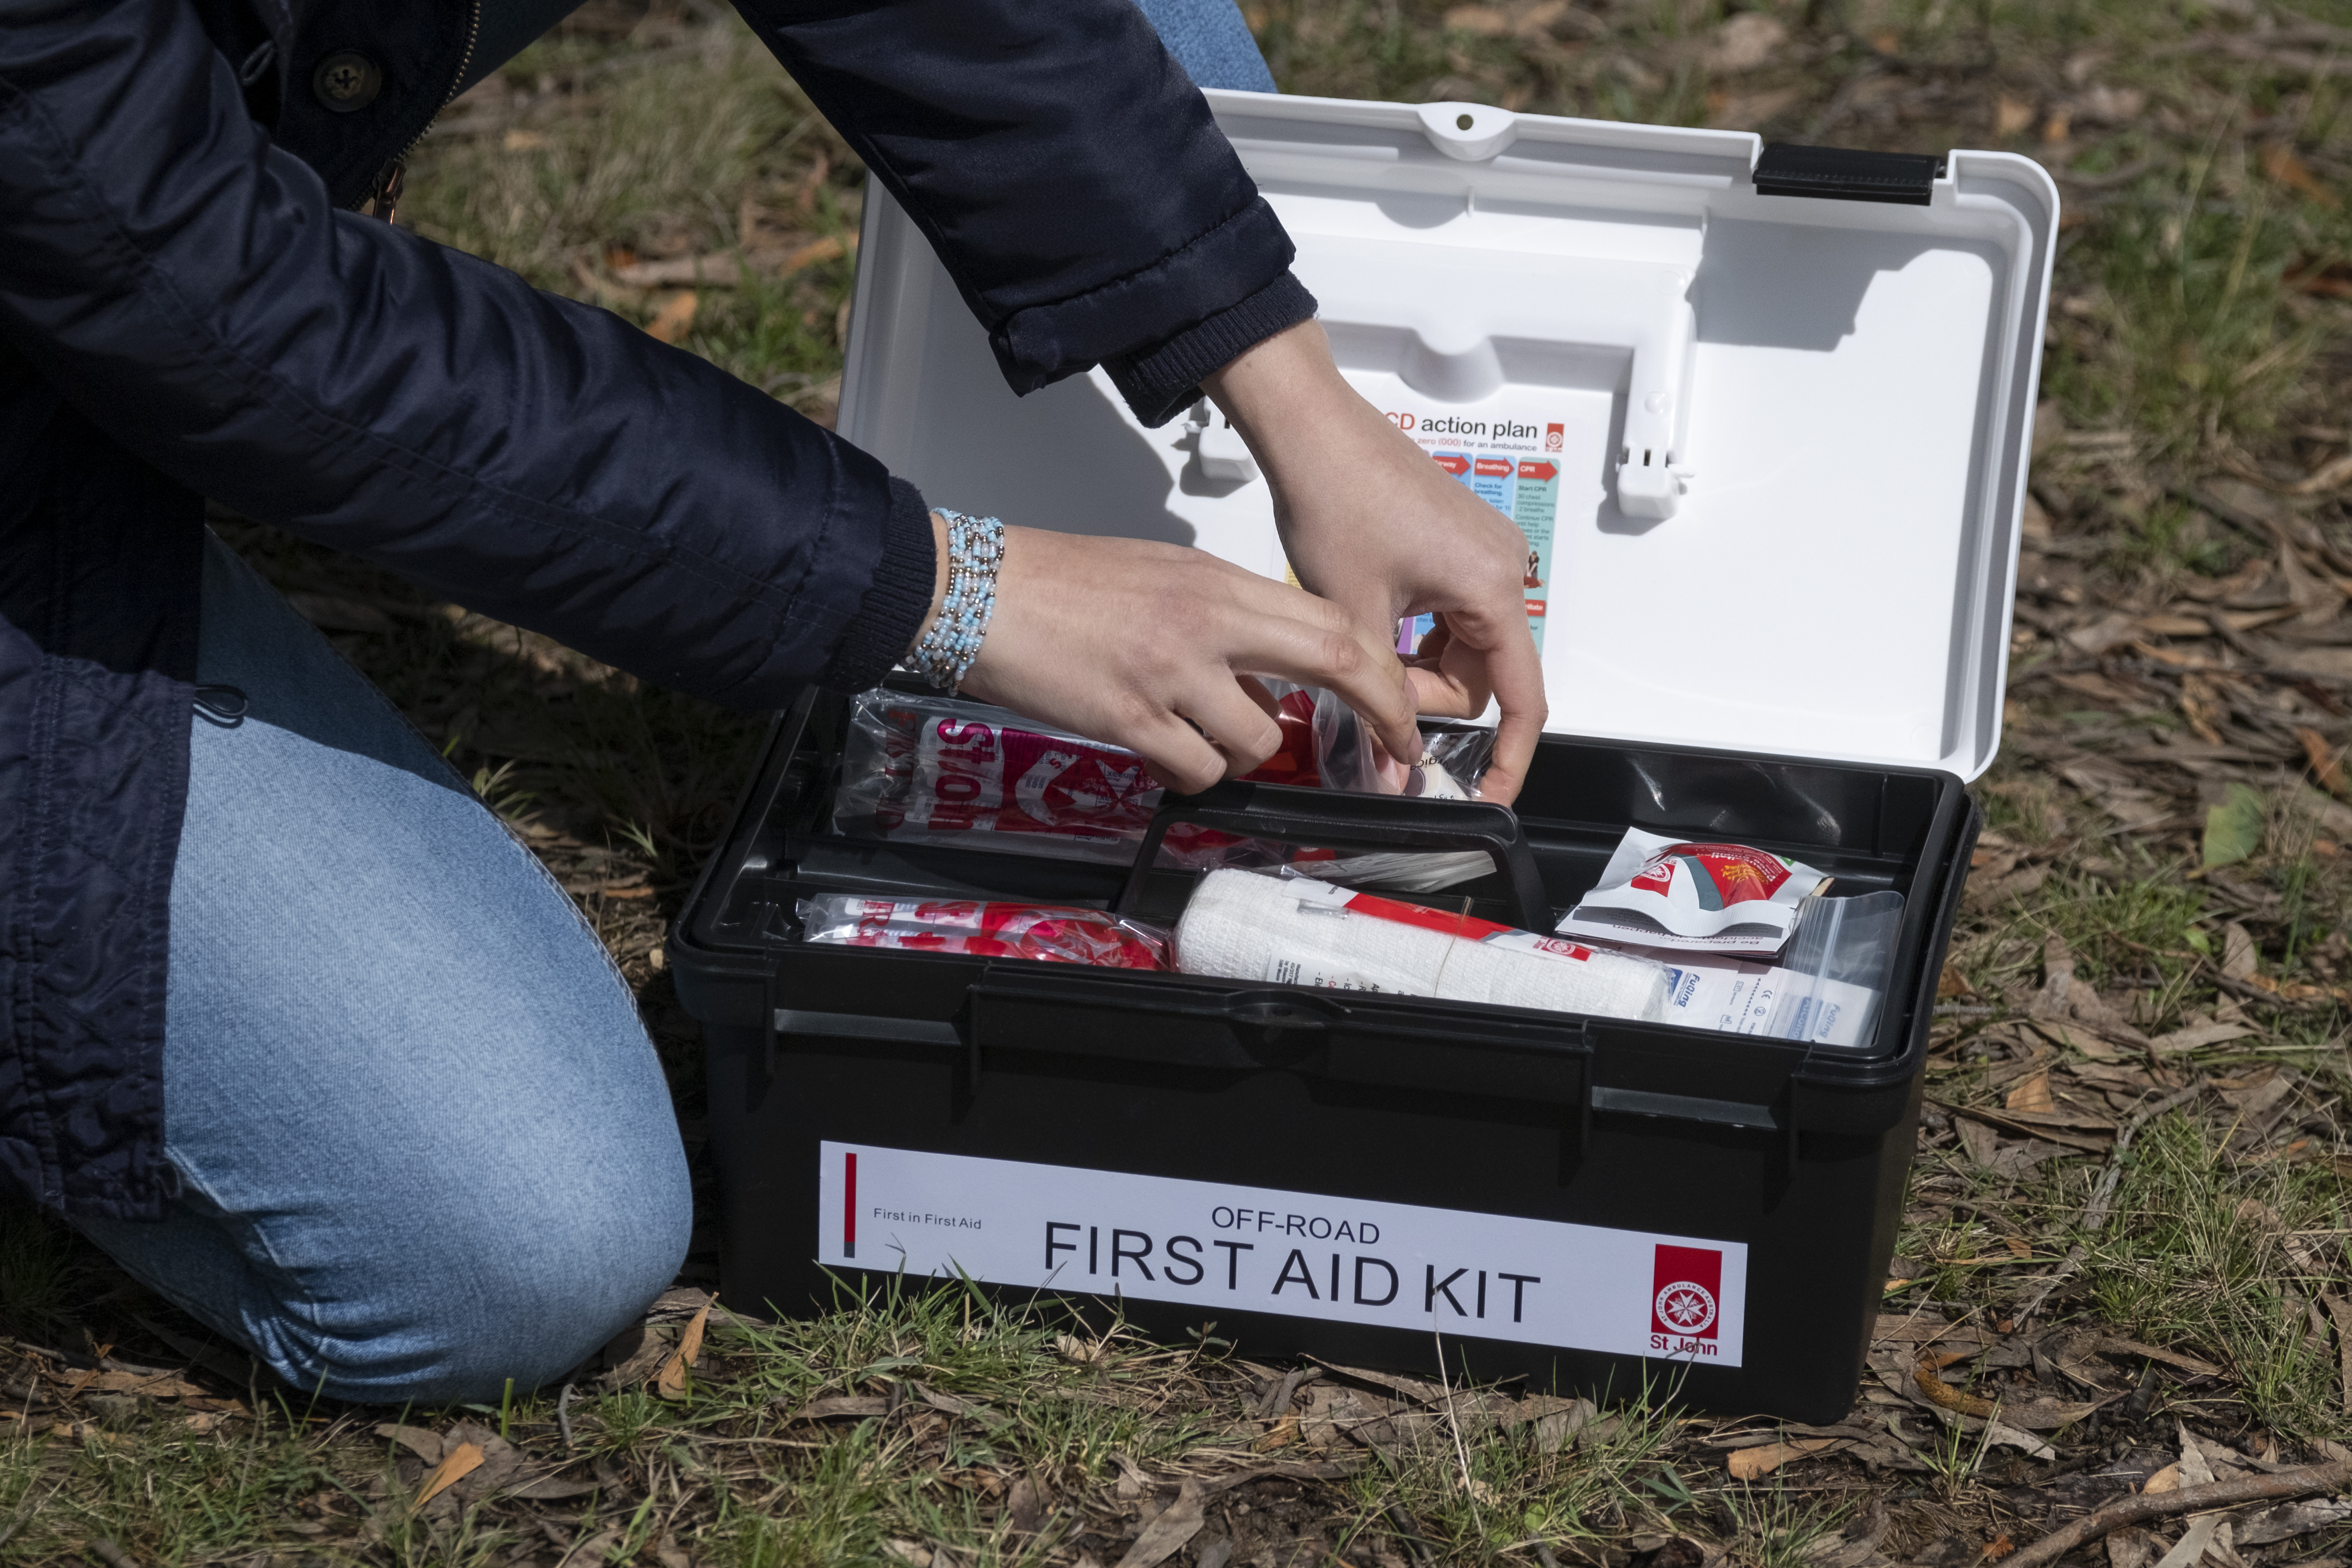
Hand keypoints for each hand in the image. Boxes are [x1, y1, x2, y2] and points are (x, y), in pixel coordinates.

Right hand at [945, 519, 1420, 794]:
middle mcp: (1205, 620)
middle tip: (1390, 749)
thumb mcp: (1164, 578)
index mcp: (1217, 580)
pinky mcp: (1128, 717)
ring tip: (1198, 736)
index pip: (1332, 620)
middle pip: (1331, 662)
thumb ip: (1227, 625)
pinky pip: (1196, 770)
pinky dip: (1190, 775)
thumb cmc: (1061, 581)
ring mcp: (1169, 671)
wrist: (976, 589)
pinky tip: (1160, 754)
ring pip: (1259, 739)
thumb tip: (1268, 689)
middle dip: (1376, 713)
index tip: (1402, 703)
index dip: (1381, 668)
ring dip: (1244, 753)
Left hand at [1202, 320, 1547, 803]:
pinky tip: (1374, 618)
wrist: (1313, 431)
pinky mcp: (1459, 543)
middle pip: (1482, 676)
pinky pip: (1452, 615)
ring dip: (1416, 666)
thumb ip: (1379, 697)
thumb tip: (1396, 761)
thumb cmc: (1335, 503)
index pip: (1521, 699)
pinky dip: (1417, 635)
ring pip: (1462, 649)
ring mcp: (1483, 552)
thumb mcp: (1354, 620)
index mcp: (1492, 589)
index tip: (1489, 797)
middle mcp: (1503, 568)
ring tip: (1362, 643)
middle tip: (1369, 693)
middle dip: (1428, 699)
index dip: (1508, 758)